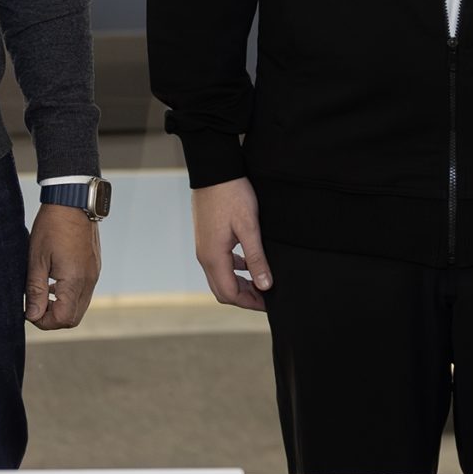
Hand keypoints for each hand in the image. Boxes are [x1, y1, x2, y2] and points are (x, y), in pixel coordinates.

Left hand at [25, 204, 100, 329]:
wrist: (72, 201)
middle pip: (74, 318)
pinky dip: (69, 295)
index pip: (63, 319)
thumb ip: (36, 291)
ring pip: (80, 306)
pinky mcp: (94, 267)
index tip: (29, 310)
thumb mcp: (36, 259)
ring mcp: (94, 274)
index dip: (44, 321)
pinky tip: (54, 282)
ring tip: (43, 293)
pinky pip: (84, 292)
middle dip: (53, 318)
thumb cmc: (52, 227)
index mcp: (74, 280)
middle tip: (35, 306)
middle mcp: (89, 280)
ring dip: (61, 307)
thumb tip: (32, 315)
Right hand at [190, 178, 270, 310]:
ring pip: (220, 278)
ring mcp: (203, 248)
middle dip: (244, 298)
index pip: (229, 294)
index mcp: (213, 257)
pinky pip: (218, 264)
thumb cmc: (232, 195)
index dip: (250, 302)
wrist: (214, 171)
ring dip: (239, 284)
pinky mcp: (206, 239)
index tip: (269, 303)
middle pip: (222, 291)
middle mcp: (204, 256)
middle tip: (266, 297)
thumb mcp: (249, 227)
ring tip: (261, 282)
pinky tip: (249, 263)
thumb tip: (265, 285)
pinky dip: (234, 270)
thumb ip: (256, 258)